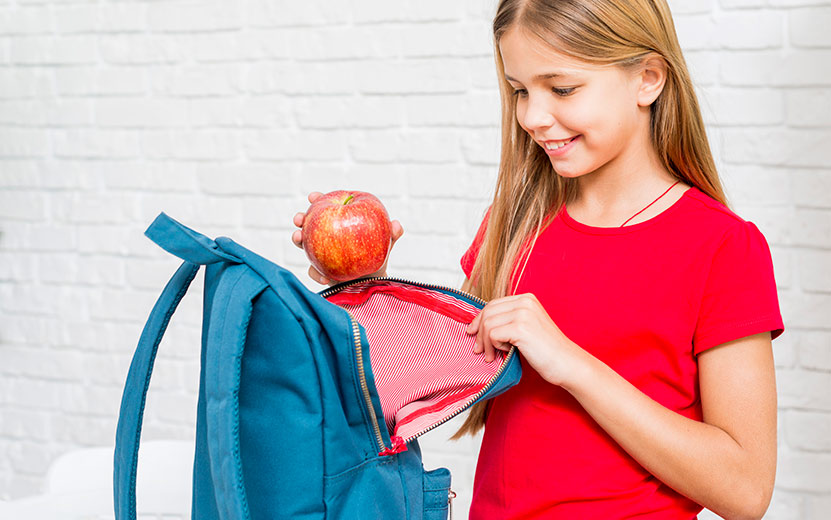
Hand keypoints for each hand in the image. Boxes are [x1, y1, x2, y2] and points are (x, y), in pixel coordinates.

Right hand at [291, 191, 404, 285]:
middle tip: (300, 219)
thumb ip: (392, 235)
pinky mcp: (321, 271)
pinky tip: (324, 276)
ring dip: (299, 241)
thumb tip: (396, 226)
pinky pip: (315, 271)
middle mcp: (326, 236)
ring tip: (299, 239)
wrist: (373, 282)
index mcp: (339, 222)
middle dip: (302, 218)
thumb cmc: (377, 256)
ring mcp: (320, 253)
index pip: (327, 207)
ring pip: (305, 245)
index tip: (313, 197)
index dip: (318, 200)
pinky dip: (318, 273)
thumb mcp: (386, 244)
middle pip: (310, 223)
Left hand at [465, 293, 583, 385]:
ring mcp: (523, 313)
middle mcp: (525, 301)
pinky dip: (494, 346)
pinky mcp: (521, 328)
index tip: (473, 334)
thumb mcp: (526, 327)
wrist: (567, 363)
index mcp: (526, 299)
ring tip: (492, 356)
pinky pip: (493, 334)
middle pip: (487, 312)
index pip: (493, 304)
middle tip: (479, 350)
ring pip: (487, 324)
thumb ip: (508, 321)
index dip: (479, 320)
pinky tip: (504, 353)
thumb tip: (477, 325)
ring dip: (486, 343)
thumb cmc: (546, 351)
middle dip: (479, 332)